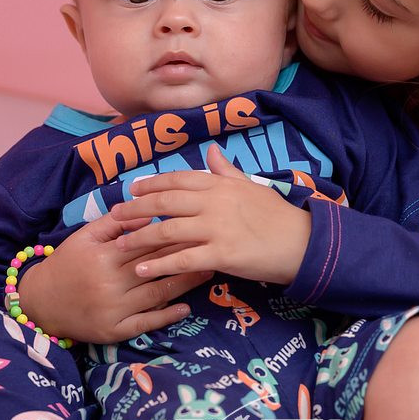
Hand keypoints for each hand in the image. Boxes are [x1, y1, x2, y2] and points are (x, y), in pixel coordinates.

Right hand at [18, 211, 213, 343]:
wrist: (42, 303)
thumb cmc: (68, 263)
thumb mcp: (85, 236)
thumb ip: (115, 222)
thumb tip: (149, 212)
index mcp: (104, 255)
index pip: (147, 241)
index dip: (175, 232)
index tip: (199, 224)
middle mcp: (110, 283)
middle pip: (157, 265)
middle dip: (187, 254)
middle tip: (215, 244)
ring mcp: (114, 309)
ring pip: (157, 293)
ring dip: (186, 283)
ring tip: (210, 272)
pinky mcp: (114, 331)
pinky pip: (146, 324)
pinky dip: (167, 316)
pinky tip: (186, 308)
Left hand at [106, 144, 310, 284]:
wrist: (303, 242)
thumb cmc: (277, 215)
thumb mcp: (251, 185)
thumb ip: (227, 170)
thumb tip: (212, 150)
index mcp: (220, 184)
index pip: (177, 180)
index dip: (151, 184)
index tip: (132, 190)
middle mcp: (214, 202)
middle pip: (164, 203)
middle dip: (135, 209)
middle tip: (115, 217)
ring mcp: (216, 228)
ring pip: (167, 231)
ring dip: (140, 237)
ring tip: (121, 245)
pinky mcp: (221, 255)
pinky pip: (182, 260)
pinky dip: (158, 265)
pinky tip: (141, 269)